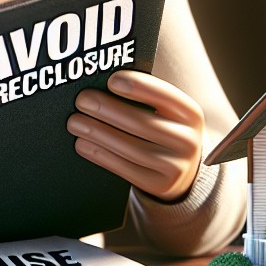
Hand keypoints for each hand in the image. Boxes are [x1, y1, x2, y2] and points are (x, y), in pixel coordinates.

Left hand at [67, 70, 202, 202]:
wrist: (184, 170)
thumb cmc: (165, 129)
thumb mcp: (168, 112)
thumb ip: (146, 98)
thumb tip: (103, 85)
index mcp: (190, 114)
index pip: (165, 96)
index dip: (139, 86)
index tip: (111, 80)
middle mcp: (188, 140)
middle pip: (141, 123)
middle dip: (107, 110)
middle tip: (82, 100)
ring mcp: (175, 166)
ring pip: (130, 147)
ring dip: (98, 133)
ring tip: (75, 122)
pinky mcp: (159, 185)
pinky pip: (124, 169)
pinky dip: (100, 155)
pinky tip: (82, 144)